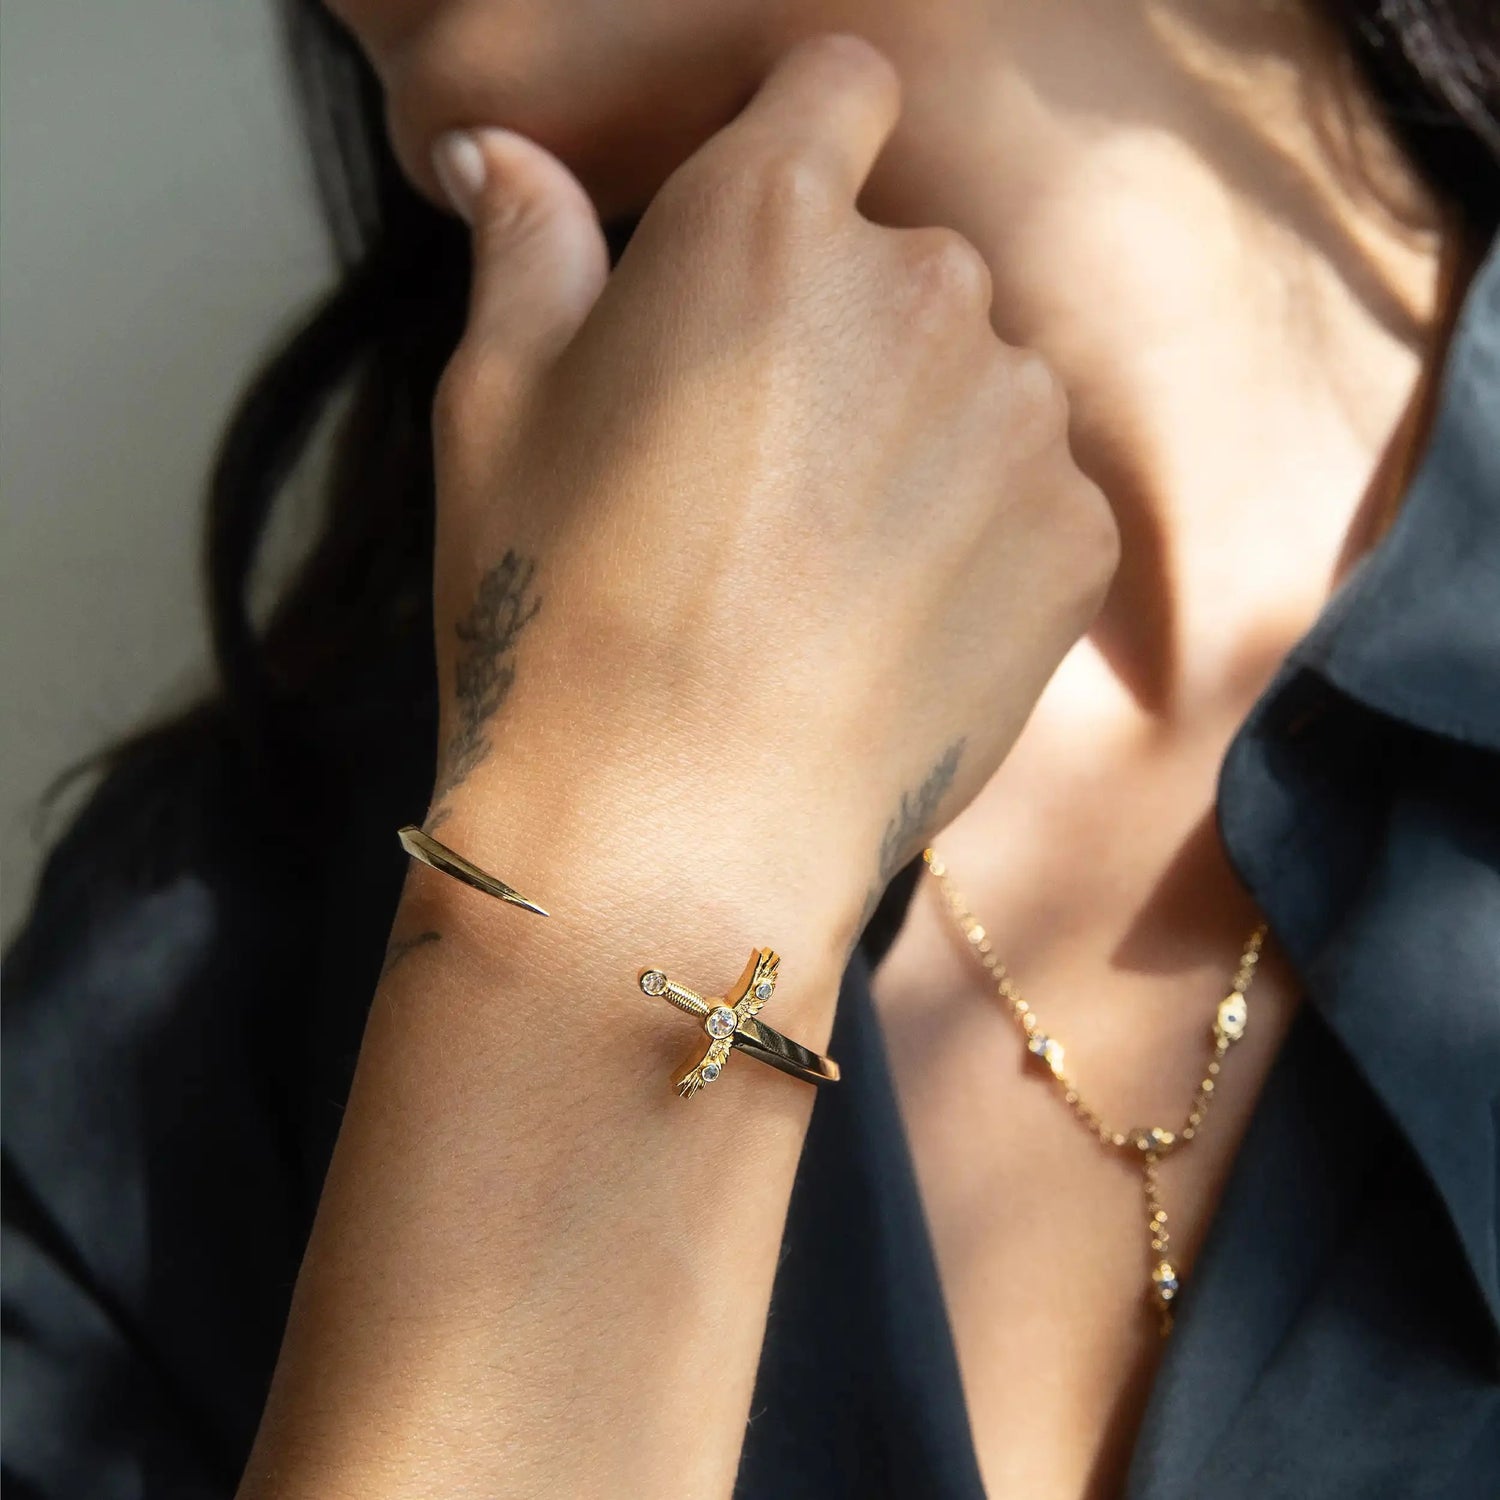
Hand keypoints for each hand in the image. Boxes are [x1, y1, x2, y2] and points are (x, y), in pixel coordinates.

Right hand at [423, 30, 1117, 964]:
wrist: (674, 836)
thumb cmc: (556, 618)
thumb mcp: (493, 417)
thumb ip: (523, 256)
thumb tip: (502, 158)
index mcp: (764, 221)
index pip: (840, 87)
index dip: (805, 143)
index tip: (771, 240)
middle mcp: (922, 287)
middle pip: (906, 258)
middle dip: (845, 327)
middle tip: (759, 470)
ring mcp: (1019, 416)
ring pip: (979, 379)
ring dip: (921, 434)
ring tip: (824, 569)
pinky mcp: (1077, 536)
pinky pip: (1036, 489)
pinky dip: (981, 533)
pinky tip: (893, 623)